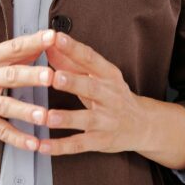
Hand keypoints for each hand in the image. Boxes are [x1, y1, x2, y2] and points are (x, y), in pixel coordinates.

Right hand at [0, 29, 55, 152]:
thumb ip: (12, 53)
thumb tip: (40, 45)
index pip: (13, 47)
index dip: (33, 42)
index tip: (51, 36)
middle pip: (10, 75)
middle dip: (31, 76)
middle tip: (51, 76)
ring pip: (5, 105)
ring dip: (26, 111)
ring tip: (44, 115)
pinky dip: (17, 138)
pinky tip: (33, 143)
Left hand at [37, 32, 146, 155]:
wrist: (142, 125)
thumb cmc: (113, 95)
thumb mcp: (98, 76)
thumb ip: (71, 61)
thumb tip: (48, 44)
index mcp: (108, 75)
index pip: (90, 58)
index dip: (73, 48)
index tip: (56, 37)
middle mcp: (110, 96)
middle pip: (90, 87)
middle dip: (72, 82)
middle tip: (54, 76)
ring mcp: (107, 120)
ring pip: (86, 119)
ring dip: (66, 117)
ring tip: (49, 116)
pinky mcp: (101, 140)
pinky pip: (79, 144)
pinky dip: (60, 146)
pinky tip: (42, 146)